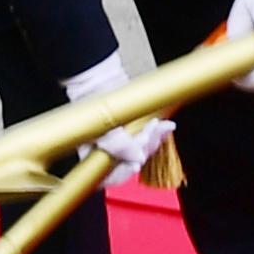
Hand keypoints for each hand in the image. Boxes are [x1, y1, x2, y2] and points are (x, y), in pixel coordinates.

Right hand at [60, 54, 173, 184]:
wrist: (97, 75)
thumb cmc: (90, 96)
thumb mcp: (102, 123)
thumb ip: (117, 144)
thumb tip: (138, 159)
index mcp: (91, 156)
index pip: (108, 178)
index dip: (124, 173)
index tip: (136, 163)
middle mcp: (104, 153)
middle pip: (129, 164)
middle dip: (144, 150)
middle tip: (149, 134)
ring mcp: (118, 143)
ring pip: (140, 152)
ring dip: (153, 140)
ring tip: (161, 127)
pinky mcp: (130, 132)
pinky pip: (145, 140)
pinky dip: (155, 133)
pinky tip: (163, 126)